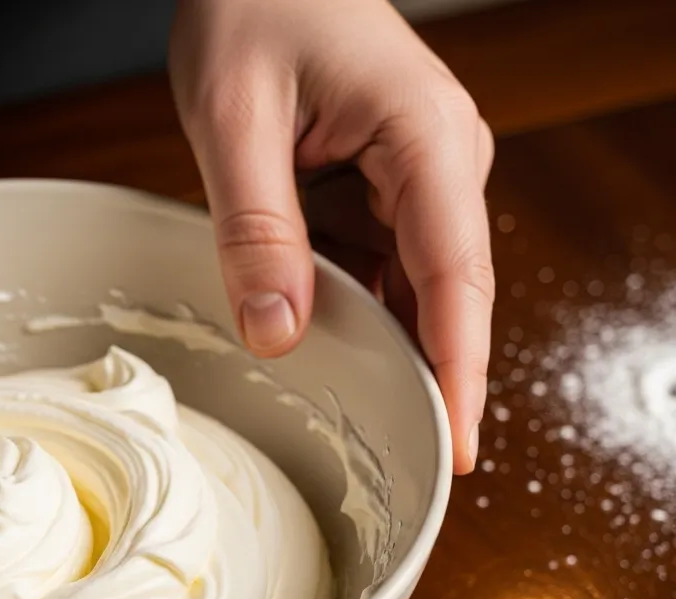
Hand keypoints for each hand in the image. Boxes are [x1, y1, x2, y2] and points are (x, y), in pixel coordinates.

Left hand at [169, 0, 494, 473]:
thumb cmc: (253, 8)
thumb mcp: (233, 118)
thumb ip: (255, 227)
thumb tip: (278, 332)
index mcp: (424, 139)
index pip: (456, 279)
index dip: (459, 372)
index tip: (457, 449)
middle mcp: (440, 162)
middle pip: (444, 295)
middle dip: (421, 375)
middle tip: (395, 459)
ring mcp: (418, 176)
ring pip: (406, 287)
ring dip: (372, 339)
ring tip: (338, 400)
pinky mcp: (386, 185)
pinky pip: (374, 264)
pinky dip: (344, 302)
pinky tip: (310, 329)